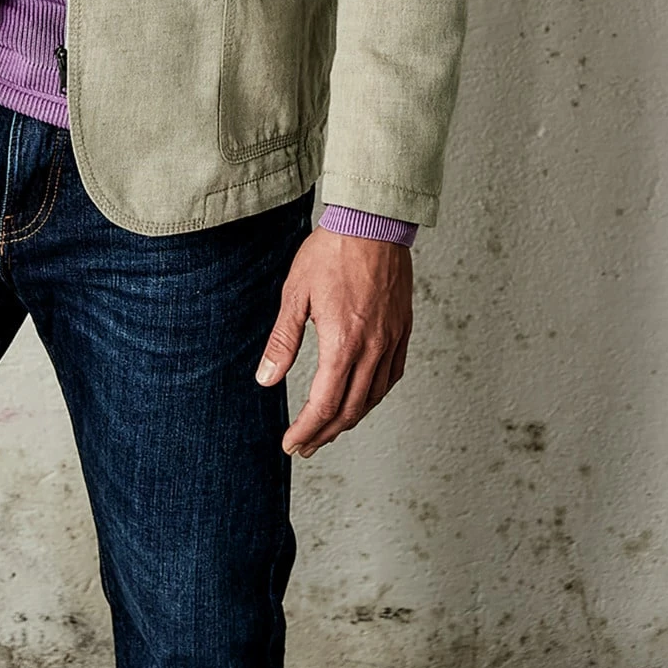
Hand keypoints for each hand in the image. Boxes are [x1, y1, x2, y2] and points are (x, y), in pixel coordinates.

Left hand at [256, 228, 412, 455]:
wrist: (372, 222)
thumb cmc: (331, 252)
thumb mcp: (295, 294)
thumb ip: (283, 341)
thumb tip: (265, 379)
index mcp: (343, 343)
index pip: (324, 405)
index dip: (306, 430)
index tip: (291, 444)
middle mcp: (372, 349)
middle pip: (349, 409)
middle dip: (324, 433)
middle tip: (305, 445)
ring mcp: (391, 341)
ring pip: (373, 397)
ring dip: (349, 420)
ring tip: (328, 429)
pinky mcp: (402, 331)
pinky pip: (392, 377)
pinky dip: (374, 396)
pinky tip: (362, 398)